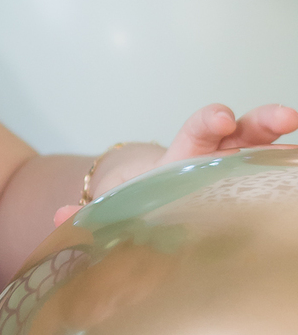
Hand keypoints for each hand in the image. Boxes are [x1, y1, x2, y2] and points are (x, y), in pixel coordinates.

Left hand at [53, 103, 297, 228]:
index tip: (222, 117)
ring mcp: (241, 168)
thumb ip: (88, 213)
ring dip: (285, 142)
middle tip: (286, 117)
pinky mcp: (255, 186)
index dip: (209, 122)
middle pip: (243, 130)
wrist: (158, 204)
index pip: (196, 131)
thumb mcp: (115, 206)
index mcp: (182, 158)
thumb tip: (59, 217)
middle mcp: (218, 156)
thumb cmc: (143, 204)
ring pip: (267, 148)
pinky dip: (289, 172)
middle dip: (264, 121)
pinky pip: (277, 176)